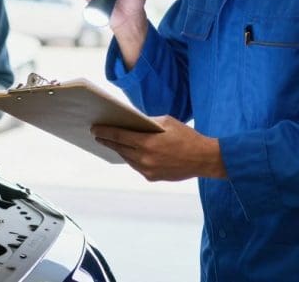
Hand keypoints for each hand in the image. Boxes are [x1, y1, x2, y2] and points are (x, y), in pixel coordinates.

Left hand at [91, 116, 226, 181]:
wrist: (204, 159)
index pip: (119, 135)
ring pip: (127, 158)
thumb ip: (147, 122)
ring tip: (110, 142)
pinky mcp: (153, 177)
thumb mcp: (167, 122)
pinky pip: (137, 166)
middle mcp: (145, 158)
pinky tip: (127, 152)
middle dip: (107, 140)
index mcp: (147, 142)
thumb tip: (131, 121)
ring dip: (118, 150)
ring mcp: (148, 170)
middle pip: (120, 148)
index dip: (105, 131)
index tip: (94, 128)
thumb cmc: (187, 136)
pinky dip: (131, 158)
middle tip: (97, 134)